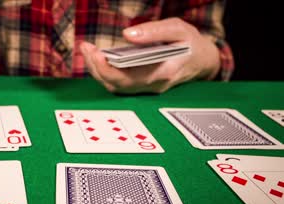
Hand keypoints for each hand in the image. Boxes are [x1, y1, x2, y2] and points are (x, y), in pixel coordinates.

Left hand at [80, 18, 220, 93]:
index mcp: (162, 73)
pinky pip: (118, 83)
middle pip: (116, 85)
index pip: (128, 79)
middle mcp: (152, 86)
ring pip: (115, 86)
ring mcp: (146, 88)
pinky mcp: (141, 86)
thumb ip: (154, 31)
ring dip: (97, 70)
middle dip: (96, 67)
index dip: (108, 69)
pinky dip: (105, 71)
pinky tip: (97, 56)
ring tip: (87, 49)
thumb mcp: (179, 29)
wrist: (202, 61)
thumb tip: (127, 35)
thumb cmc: (190, 44)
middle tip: (86, 47)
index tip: (96, 53)